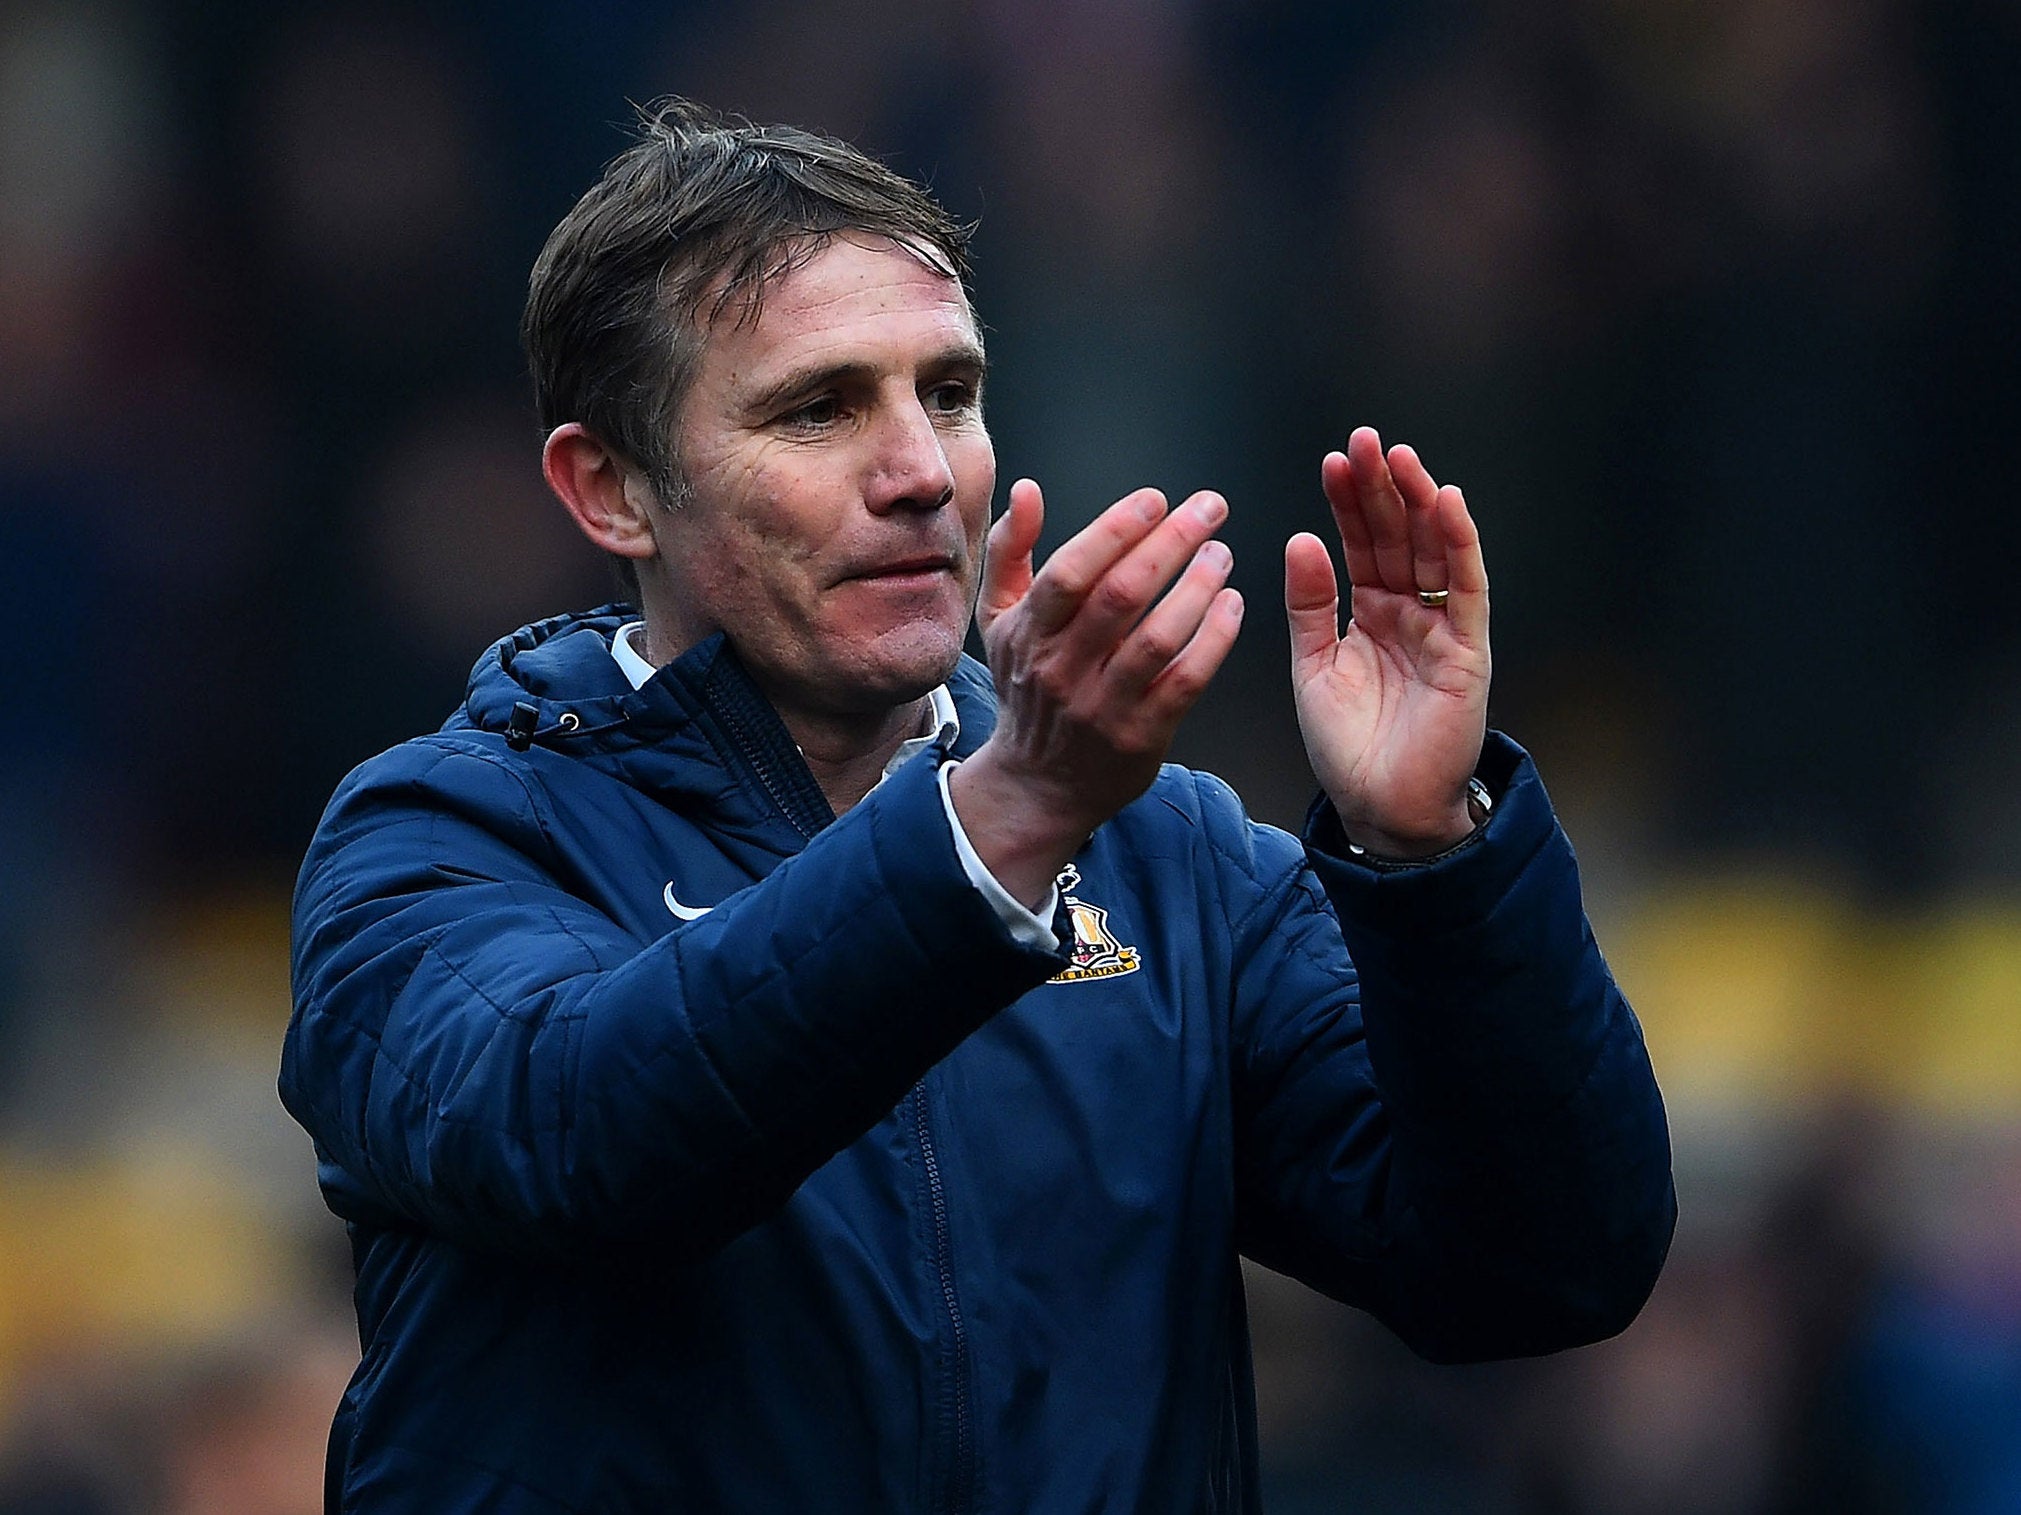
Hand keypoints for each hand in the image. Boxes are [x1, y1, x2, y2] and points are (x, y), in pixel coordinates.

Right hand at [950, 478, 1244, 905]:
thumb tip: (1026, 491)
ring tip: (1222, 554)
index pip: (1072, 571)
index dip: (1116, 529)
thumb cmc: (1028, 687)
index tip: (1156, 500)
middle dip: (1171, 542)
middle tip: (1209, 508)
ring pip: (1158, 637)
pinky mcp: (1140, 735)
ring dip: (1198, 587)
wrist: (1037, 783)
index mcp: (1030, 633)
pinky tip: (1232, 606)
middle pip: (1121, 595)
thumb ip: (1010, 551)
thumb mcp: (1000, 619)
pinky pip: (1185, 681)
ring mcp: (1102, 706)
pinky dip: (1214, 639)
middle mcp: (1062, 669)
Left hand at [1285, 427, 1490, 857]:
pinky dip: (1459, 542)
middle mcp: (1411, 612)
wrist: (1381, 808)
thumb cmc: (1349, 745)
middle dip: (1382, 487)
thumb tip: (1300, 539)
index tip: (1332, 460)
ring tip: (1398, 456)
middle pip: (1398, 536)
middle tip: (1364, 439)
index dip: (1349, 502)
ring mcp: (1442, 628)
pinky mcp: (1468, 650)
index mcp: (1371, 613)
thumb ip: (1310, 605)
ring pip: (1434, 551)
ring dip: (1418, 501)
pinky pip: (1467, 587)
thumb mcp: (1314, 666)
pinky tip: (1445, 501)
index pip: (1362, 544)